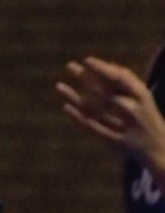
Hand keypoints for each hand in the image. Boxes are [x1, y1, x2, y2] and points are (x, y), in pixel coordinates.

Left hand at [58, 58, 164, 179]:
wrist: (163, 152)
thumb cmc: (148, 118)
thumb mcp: (144, 97)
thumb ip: (127, 80)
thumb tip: (105, 63)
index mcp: (143, 98)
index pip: (122, 80)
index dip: (103, 69)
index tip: (87, 60)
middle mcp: (134, 112)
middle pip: (106, 93)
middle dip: (87, 79)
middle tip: (70, 65)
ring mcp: (125, 129)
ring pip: (96, 111)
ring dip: (76, 97)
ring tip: (58, 85)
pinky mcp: (116, 143)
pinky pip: (94, 129)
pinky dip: (79, 118)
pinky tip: (66, 107)